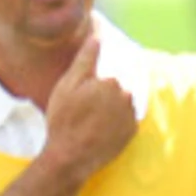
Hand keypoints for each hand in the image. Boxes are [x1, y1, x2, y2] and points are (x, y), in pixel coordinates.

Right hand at [42, 34, 140, 177]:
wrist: (71, 156)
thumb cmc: (64, 119)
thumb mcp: (67, 86)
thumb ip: (85, 61)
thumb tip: (97, 38)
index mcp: (111, 82)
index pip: (105, 76)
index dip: (91, 85)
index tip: (81, 99)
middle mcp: (127, 96)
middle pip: (114, 90)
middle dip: (101, 96)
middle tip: (82, 111)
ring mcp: (131, 115)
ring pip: (120, 104)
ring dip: (110, 108)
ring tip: (89, 121)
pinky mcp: (132, 132)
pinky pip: (124, 120)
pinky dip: (115, 122)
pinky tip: (99, 129)